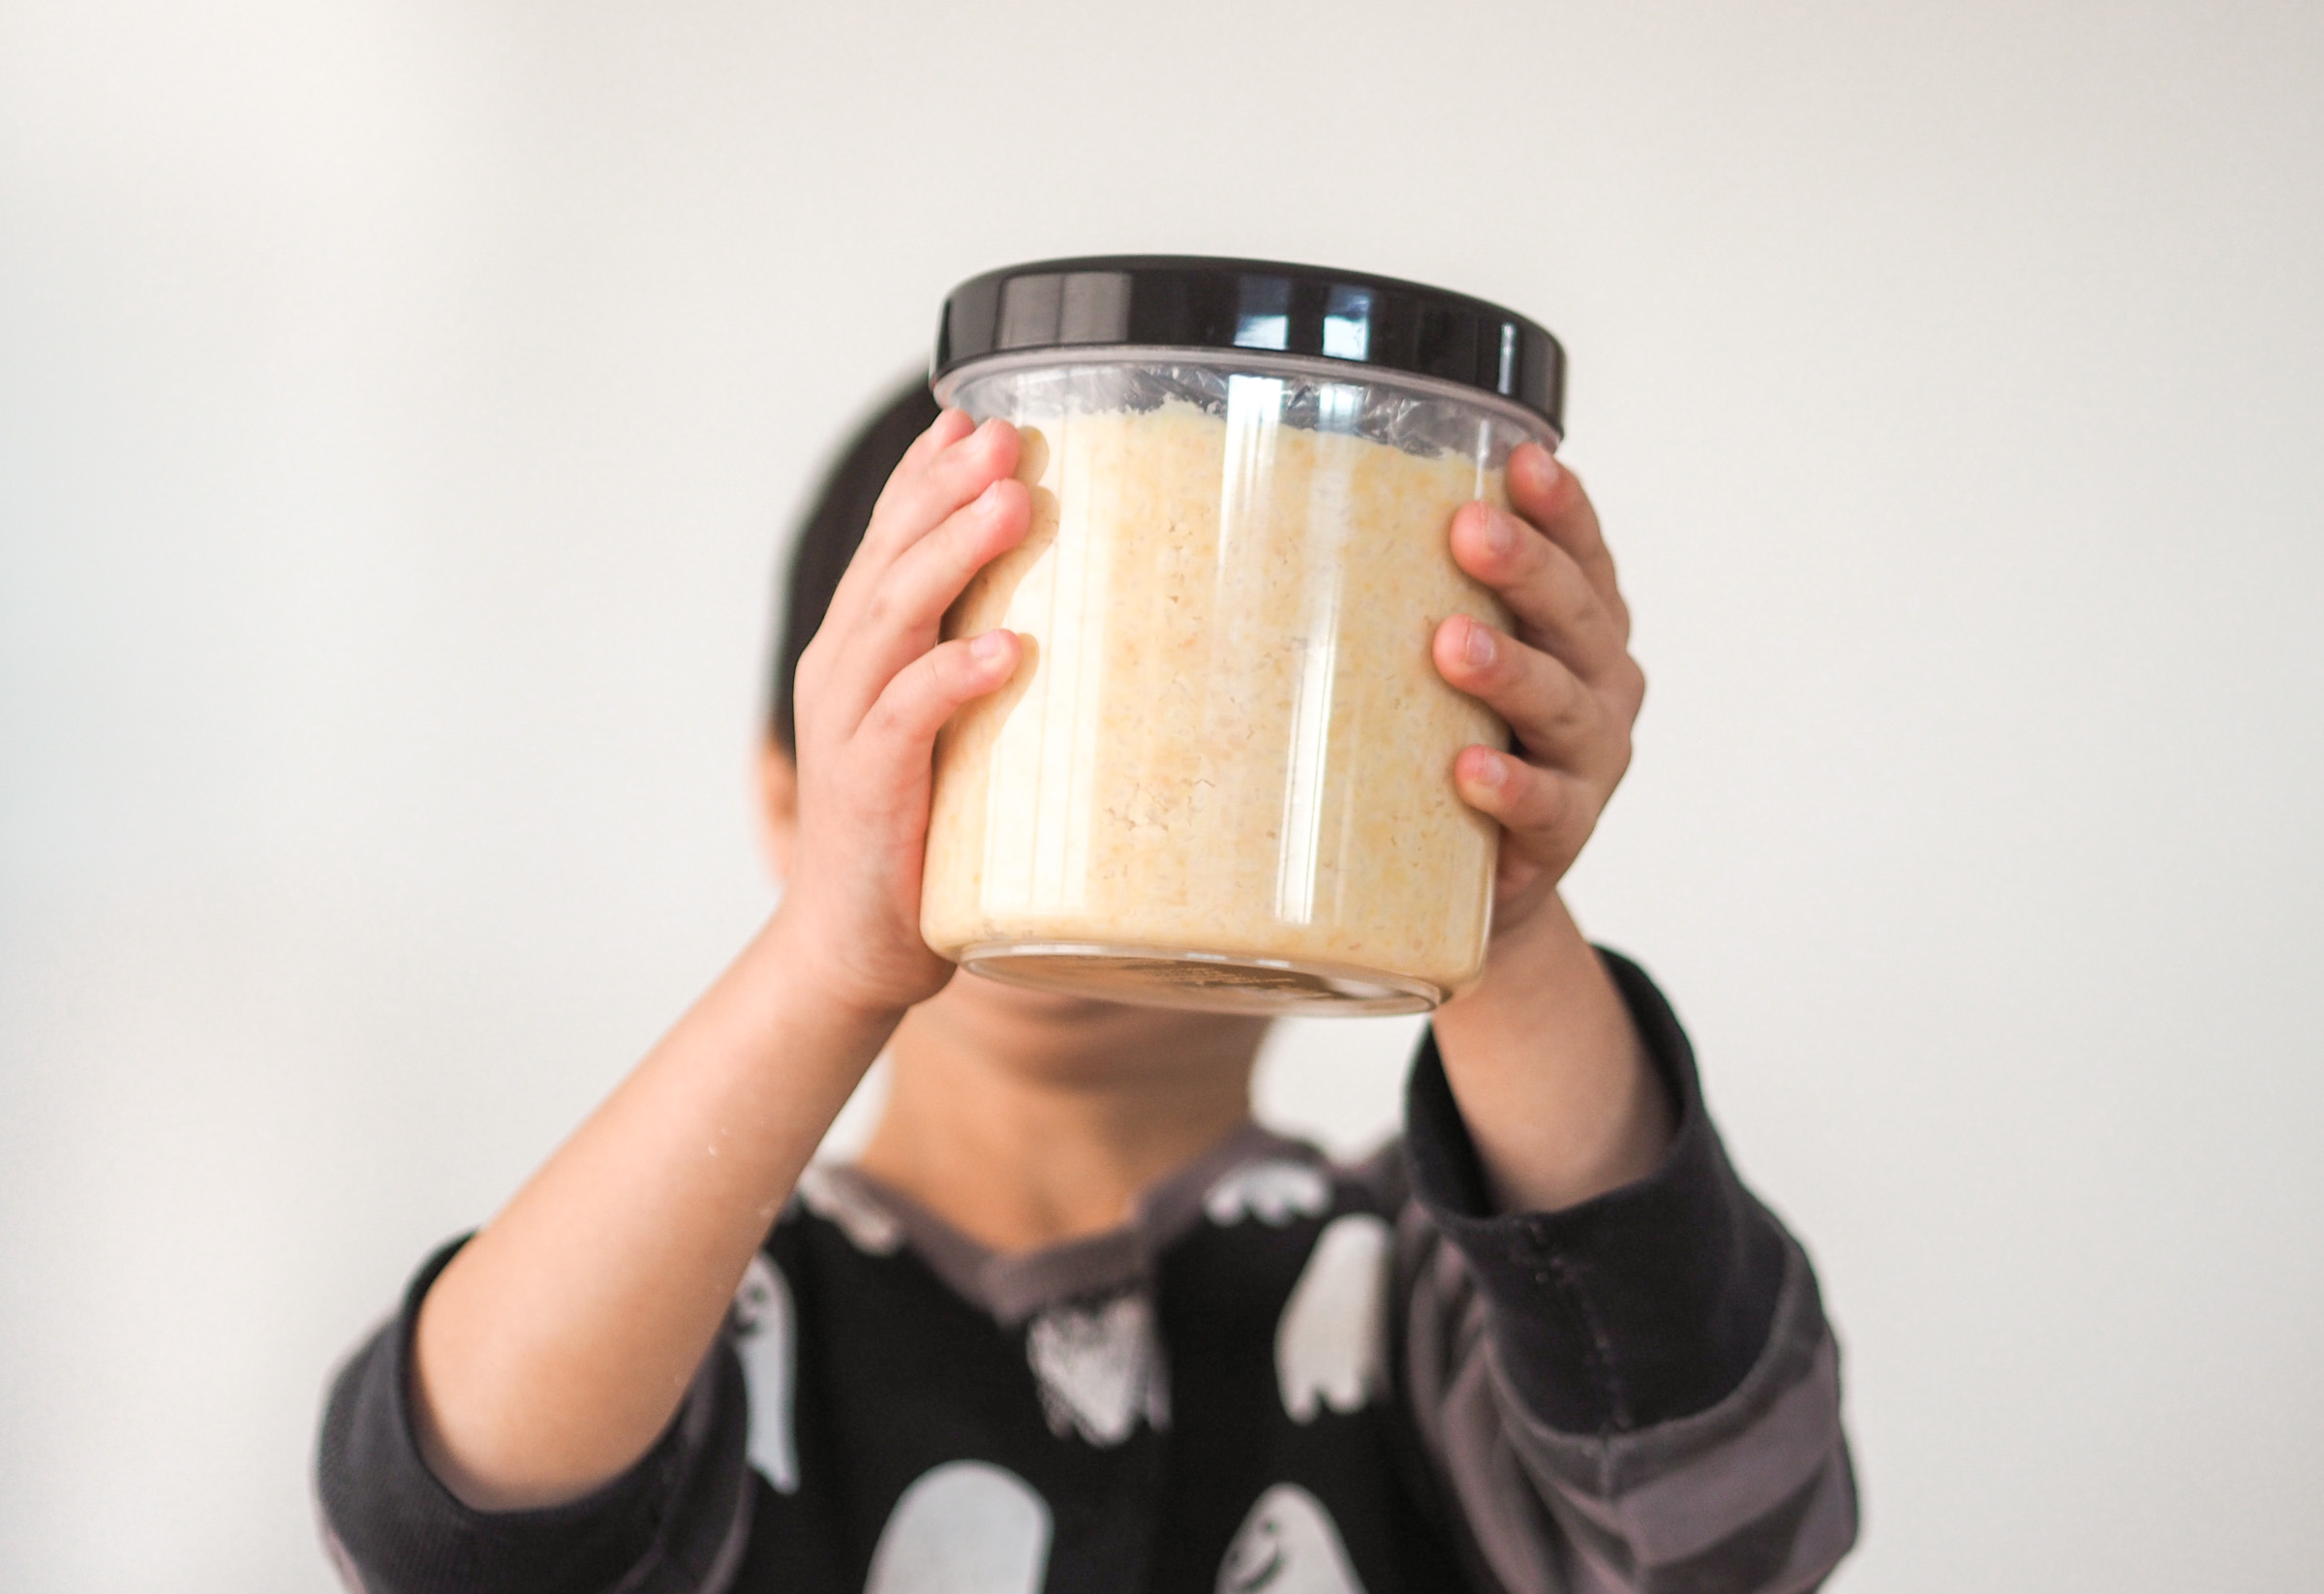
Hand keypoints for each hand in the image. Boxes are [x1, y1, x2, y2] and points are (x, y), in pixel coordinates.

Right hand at [775, 409, 1029, 1015]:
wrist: (850, 950)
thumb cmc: (918, 837)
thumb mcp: (955, 734)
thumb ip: (987, 669)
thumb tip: (1089, 616)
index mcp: (862, 650)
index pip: (889, 540)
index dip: (928, 473)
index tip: (980, 413)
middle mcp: (844, 672)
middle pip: (889, 556)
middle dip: (946, 487)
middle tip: (1007, 433)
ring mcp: (848, 729)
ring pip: (894, 617)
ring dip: (952, 555)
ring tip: (1011, 503)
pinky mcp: (866, 791)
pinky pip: (907, 719)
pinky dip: (951, 678)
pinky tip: (1002, 650)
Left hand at [1432, 443, 1645, 941]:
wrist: (1469, 892)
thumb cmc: (1441, 748)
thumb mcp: (1429, 666)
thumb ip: (1391, 601)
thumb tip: (1252, 521)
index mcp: (1575, 627)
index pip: (1580, 553)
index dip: (1561, 505)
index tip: (1520, 459)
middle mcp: (1598, 683)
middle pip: (1575, 613)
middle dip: (1526, 566)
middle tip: (1467, 531)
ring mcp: (1588, 762)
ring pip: (1563, 703)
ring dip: (1511, 670)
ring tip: (1452, 645)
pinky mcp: (1562, 837)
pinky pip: (1546, 808)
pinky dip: (1511, 787)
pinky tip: (1471, 771)